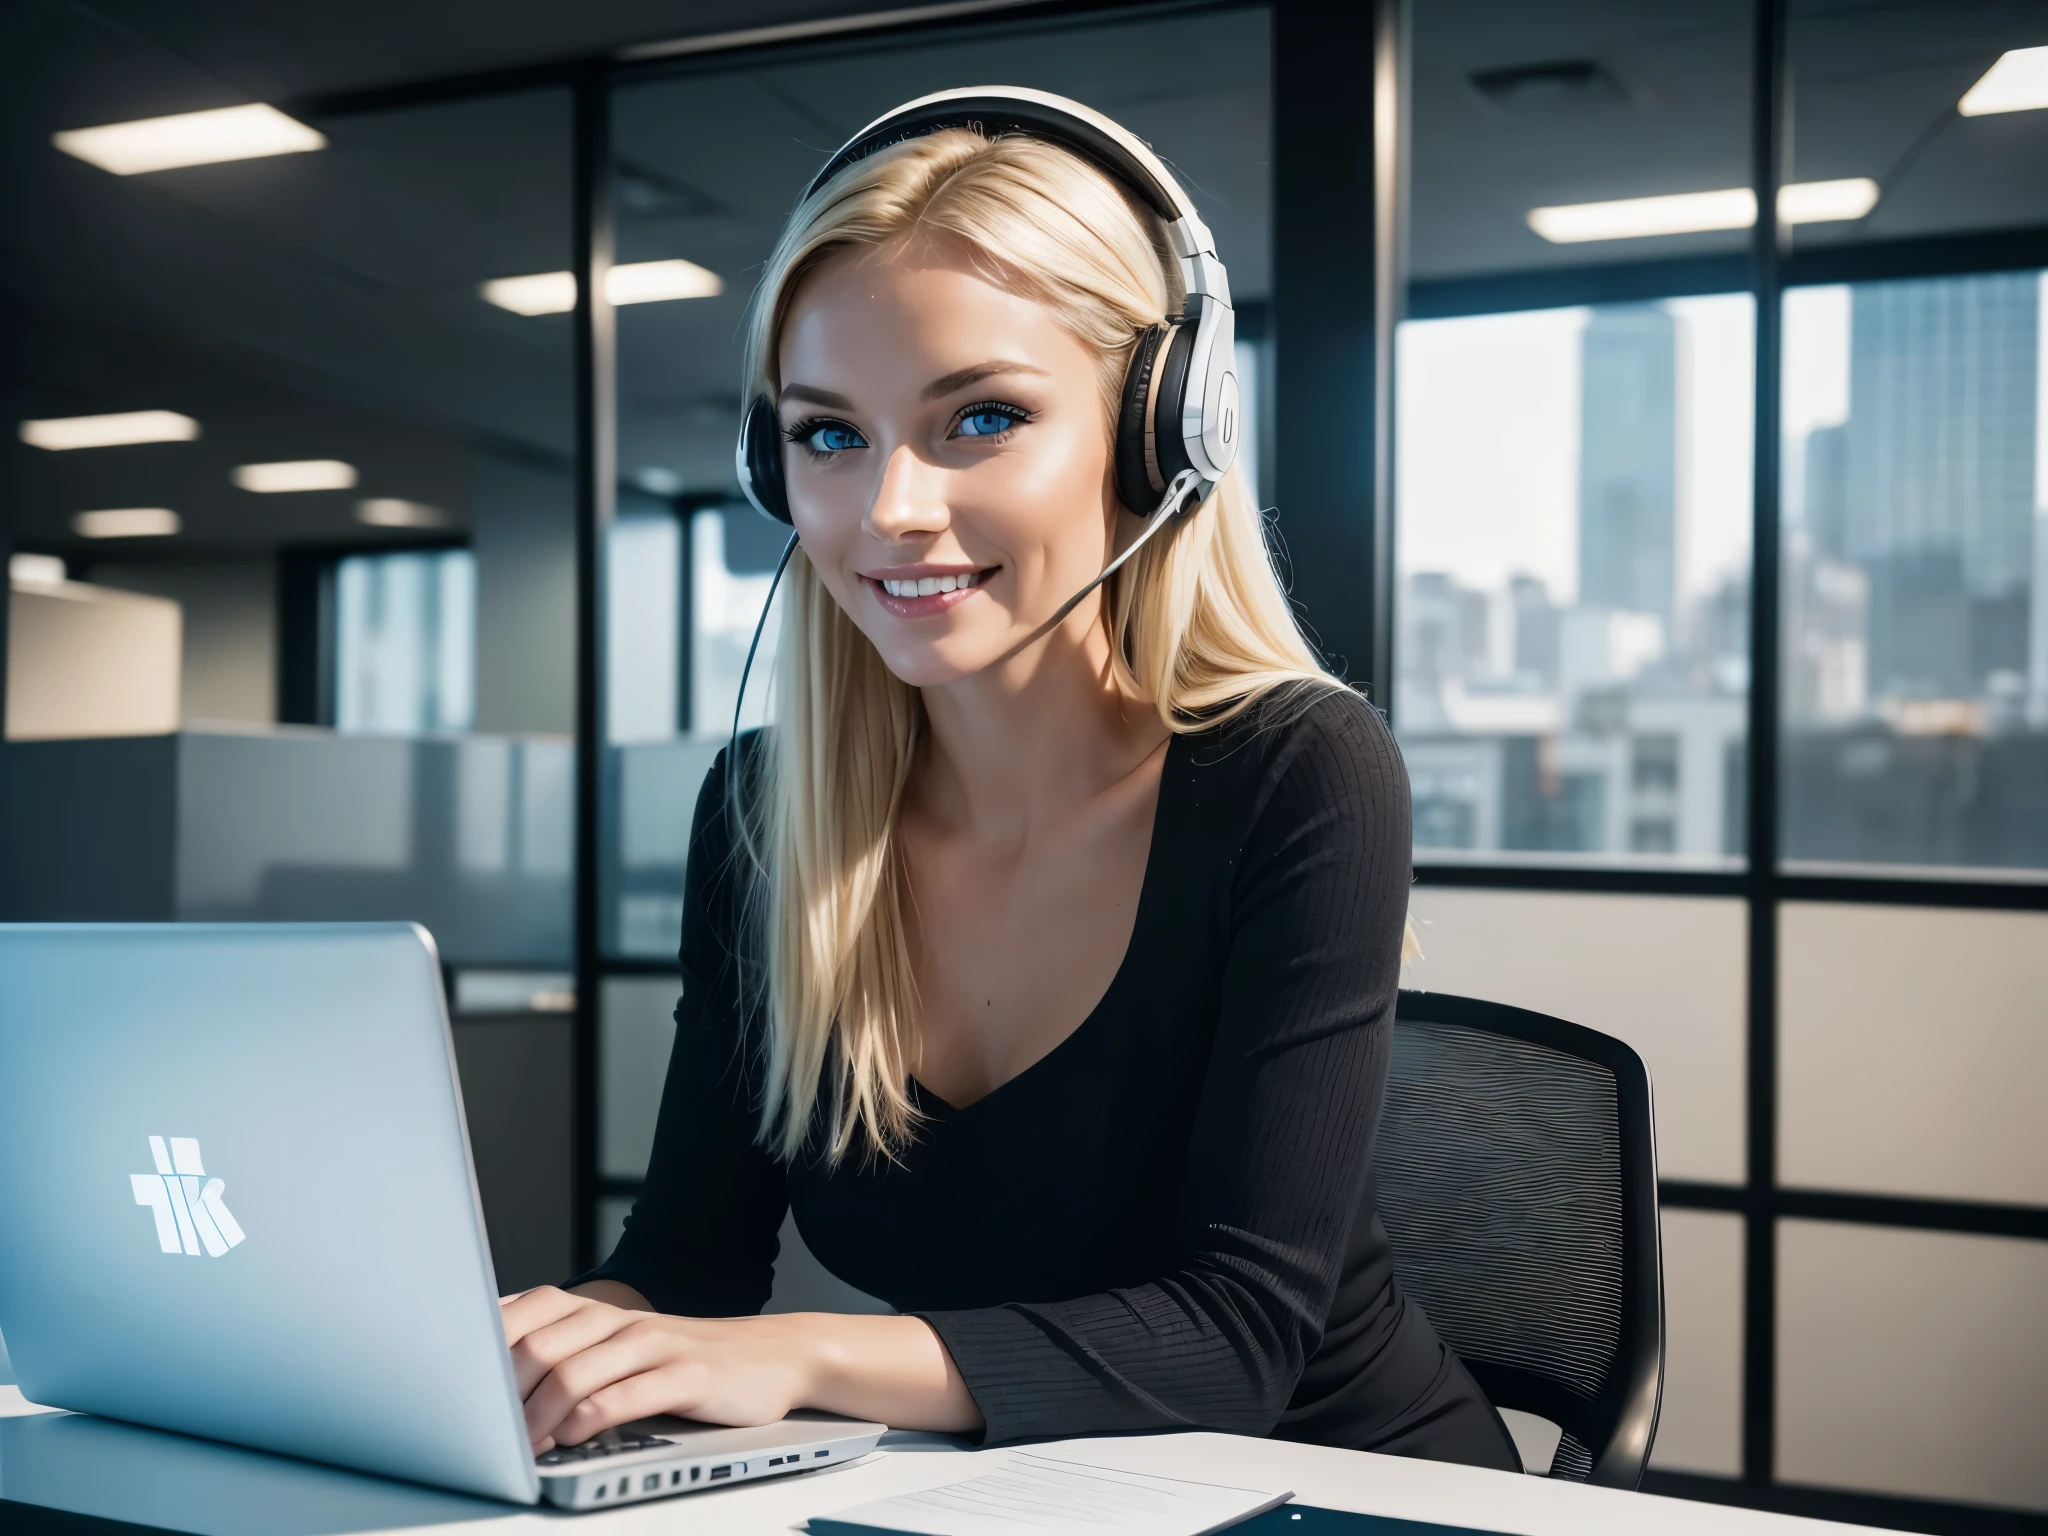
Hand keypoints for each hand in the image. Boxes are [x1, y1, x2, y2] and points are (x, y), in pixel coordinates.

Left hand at [500, 1286, 817, 1452]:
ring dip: (537, 1413)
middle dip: (501, 1392)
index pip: (525, 1310)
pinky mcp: (688, 1375)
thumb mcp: (625, 1350)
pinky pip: (628, 1394)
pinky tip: (573, 1437)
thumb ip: (569, 1355)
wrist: (775, 1355)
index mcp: (599, 1311)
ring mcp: (656, 1344)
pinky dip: (591, 1419)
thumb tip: (494, 1382)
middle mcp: (622, 1320)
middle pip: (541, 1343)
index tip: (455, 1384)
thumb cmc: (686, 1362)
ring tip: (518, 1448)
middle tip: (479, 1433)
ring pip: (577, 1370)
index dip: (484, 1343)